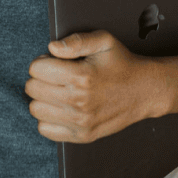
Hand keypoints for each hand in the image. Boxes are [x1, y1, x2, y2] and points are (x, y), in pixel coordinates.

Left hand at [26, 30, 164, 142]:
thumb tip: (52, 47)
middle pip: (32, 89)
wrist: (145, 91)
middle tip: (57, 76)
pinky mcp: (82, 136)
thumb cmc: (121, 64)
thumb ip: (76, 41)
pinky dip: (48, 118)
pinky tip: (62, 107)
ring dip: (43, 98)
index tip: (56, 62)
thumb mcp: (103, 41)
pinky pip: (45, 129)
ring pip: (36, 109)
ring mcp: (81, 122)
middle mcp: (79, 101)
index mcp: (81, 76)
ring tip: (59, 91)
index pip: (36, 69)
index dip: (43, 61)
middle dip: (40, 78)